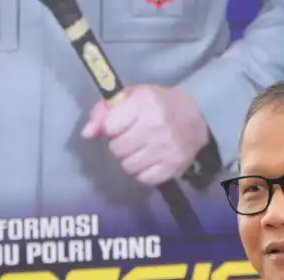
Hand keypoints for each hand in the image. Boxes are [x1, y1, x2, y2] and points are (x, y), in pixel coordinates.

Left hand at [81, 85, 209, 185]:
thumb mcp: (130, 97)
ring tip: (140, 150)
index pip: (109, 128)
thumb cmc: (158, 104)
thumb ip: (103, 111)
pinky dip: (143, 172)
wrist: (196, 118)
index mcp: (144, 103)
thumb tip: (87, 133)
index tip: (121, 125)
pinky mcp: (173, 167)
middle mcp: (156, 126)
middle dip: (120, 145)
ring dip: (130, 160)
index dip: (111, 128)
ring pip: (128, 166)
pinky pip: (144, 179)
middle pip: (117, 149)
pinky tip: (149, 161)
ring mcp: (166, 149)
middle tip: (132, 138)